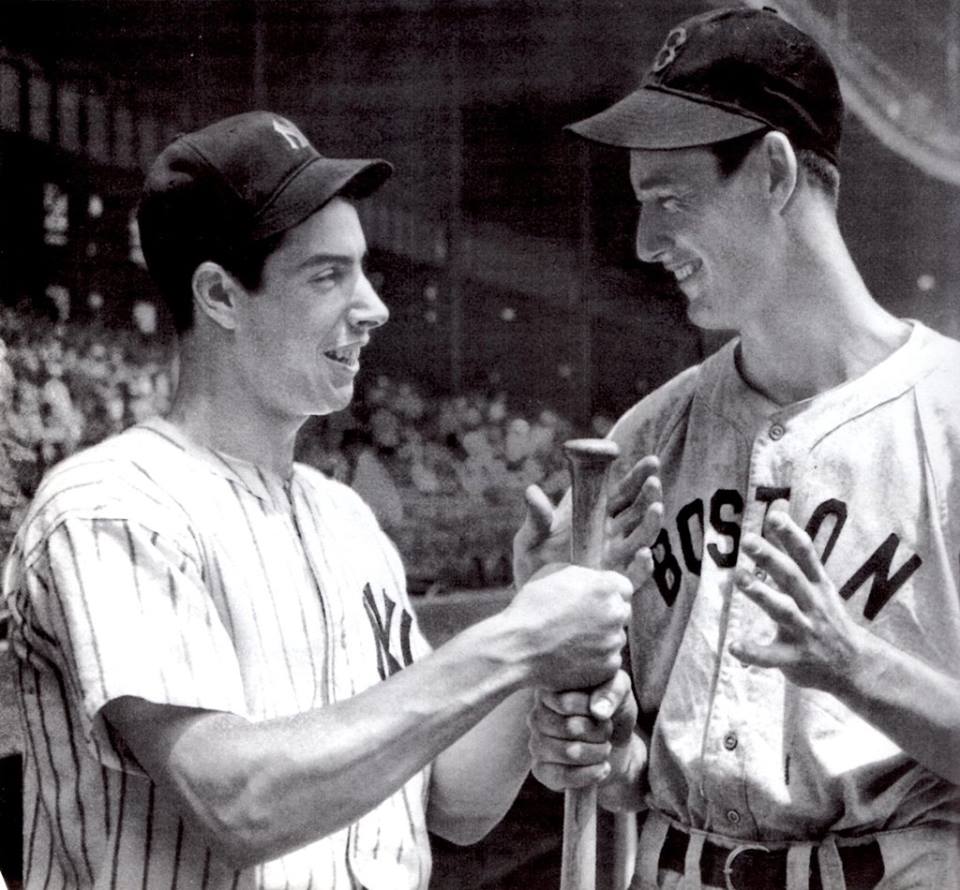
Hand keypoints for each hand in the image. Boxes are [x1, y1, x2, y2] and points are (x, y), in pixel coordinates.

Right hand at [507, 564, 632, 689]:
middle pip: (622, 612)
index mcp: (605, 586)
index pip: (624, 587)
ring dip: (601, 637)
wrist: (517, 647)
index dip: (609, 593)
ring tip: (570, 639)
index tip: (595, 600)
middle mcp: (615, 613)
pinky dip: (596, 659)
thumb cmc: (531, 607)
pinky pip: (609, 659)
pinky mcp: (608, 667)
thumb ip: (583, 575)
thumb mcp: (554, 574)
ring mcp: (613, 642)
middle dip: (607, 614)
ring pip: (615, 637)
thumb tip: (594, 579)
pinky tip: (572, 655)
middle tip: (581, 621)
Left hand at [512, 455, 662, 588]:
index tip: (651, 462)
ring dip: (650, 522)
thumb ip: (536, 517)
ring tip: (655, 508)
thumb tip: (532, 491)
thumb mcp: (529, 539)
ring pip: (641, 536)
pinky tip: (644, 553)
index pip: (621, 492)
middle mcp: (610, 534)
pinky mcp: (615, 582)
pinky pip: (636, 574)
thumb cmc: (531, 566)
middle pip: (636, 510)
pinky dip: (642, 564)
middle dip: (648, 495)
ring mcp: (615, 558)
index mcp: (593, 516)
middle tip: (653, 481)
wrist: (531, 606)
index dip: (637, 477)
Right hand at [529, 670, 638, 790]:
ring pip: (569, 752)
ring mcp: (536, 743)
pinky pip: (562, 776)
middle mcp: (536, 716)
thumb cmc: (613, 708)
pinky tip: (602, 768)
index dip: (593, 712)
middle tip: (607, 732)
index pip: (566, 703)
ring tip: (605, 748)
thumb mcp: (620, 689)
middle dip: (599, 733)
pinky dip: (589, 775)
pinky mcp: (541, 769)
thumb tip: (598, 711)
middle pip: (569, 728)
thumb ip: (612, 691)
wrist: (614, 742)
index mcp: (549, 691)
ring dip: (598, 753)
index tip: (604, 713)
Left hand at [729, 508, 865, 693]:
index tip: (773, 515)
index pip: (805, 554)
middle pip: (792, 578)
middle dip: (771, 559)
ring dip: (762, 594)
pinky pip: (772, 656)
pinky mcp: (795, 658)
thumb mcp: (815, 581)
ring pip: (783, 611)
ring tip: (739, 578)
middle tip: (748, 541)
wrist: (856, 666)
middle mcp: (813, 604)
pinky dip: (754, 653)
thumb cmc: (825, 615)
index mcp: (817, 584)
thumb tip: (777, 507)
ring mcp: (806, 631)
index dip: (790, 534)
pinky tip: (733, 647)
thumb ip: (791, 549)